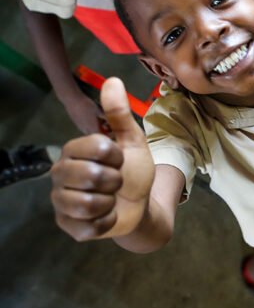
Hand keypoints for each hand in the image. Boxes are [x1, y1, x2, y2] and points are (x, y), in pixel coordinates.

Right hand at [50, 78, 155, 240]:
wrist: (140, 204)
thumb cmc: (133, 170)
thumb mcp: (132, 141)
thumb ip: (120, 114)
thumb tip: (113, 80)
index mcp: (74, 149)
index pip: (97, 147)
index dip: (116, 156)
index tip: (119, 160)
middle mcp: (60, 173)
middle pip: (91, 176)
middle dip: (115, 181)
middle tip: (116, 181)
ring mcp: (61, 201)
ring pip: (88, 204)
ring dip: (110, 203)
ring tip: (110, 199)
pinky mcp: (67, 225)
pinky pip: (89, 226)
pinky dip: (107, 222)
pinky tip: (106, 215)